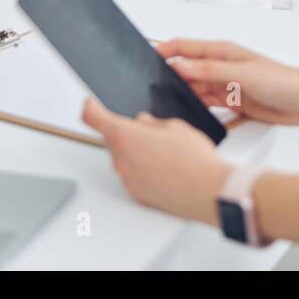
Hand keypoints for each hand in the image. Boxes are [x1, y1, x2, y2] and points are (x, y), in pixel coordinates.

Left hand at [81, 98, 230, 222]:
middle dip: (126, 133)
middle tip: (151, 133)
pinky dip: (142, 170)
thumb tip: (143, 123)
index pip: (92, 117)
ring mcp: (127, 178)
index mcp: (125, 136)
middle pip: (111, 138)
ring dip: (136, 153)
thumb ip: (152, 123)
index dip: (91, 107)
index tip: (92, 104)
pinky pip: (132, 175)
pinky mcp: (136, 194)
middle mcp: (120, 159)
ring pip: (123, 157)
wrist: (208, 191)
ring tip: (165, 154)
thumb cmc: (194, 160)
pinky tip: (165, 169)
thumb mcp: (175, 127)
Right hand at [154, 38, 298, 125]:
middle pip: (186, 68)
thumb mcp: (241, 73)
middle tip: (151, 86)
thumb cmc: (283, 81)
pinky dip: (195, 106)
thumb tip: (179, 65)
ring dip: (182, 92)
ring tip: (164, 100)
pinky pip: (206, 102)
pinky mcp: (232, 101)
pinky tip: (186, 112)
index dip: (164, 50)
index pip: (184, 46)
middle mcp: (221, 66)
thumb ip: (209, 71)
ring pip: (194, 87)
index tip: (146, 57)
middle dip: (169, 75)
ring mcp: (226, 84)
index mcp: (222, 51)